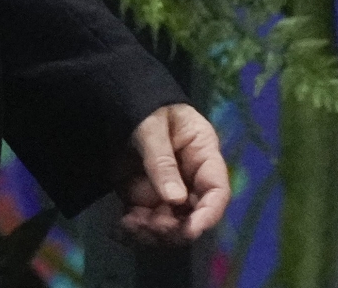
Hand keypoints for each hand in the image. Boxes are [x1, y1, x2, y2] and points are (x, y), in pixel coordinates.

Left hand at [115, 103, 229, 245]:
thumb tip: (175, 199)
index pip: (217, 191)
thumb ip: (161, 160)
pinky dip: (133, 231)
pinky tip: (120, 228)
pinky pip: (143, 222)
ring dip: (152, 233)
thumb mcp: (152, 126)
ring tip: (130, 224)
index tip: (190, 230)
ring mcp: (166, 193)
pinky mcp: (143, 199)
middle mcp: (189, 182)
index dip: (208, 214)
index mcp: (204, 157)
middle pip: (192, 216)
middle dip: (174, 229)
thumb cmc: (146, 108)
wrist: (121, 104)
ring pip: (168, 225)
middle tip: (151, 225)